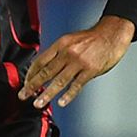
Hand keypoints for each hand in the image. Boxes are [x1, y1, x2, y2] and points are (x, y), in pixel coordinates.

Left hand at [18, 15, 134, 108]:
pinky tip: (61, 102)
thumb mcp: (71, 40)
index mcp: (61, 45)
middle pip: (46, 72)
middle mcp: (67, 53)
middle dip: (33, 85)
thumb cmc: (92, 38)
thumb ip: (59, 53)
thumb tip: (47, 68)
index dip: (31, 74)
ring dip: (47, 93)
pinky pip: (76, 85)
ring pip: (59, 80)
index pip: (40, 61)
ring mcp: (79, 62)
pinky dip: (68, 95)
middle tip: (24, 95)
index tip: (26, 83)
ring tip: (38, 102)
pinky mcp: (90, 70)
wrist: (112, 33)